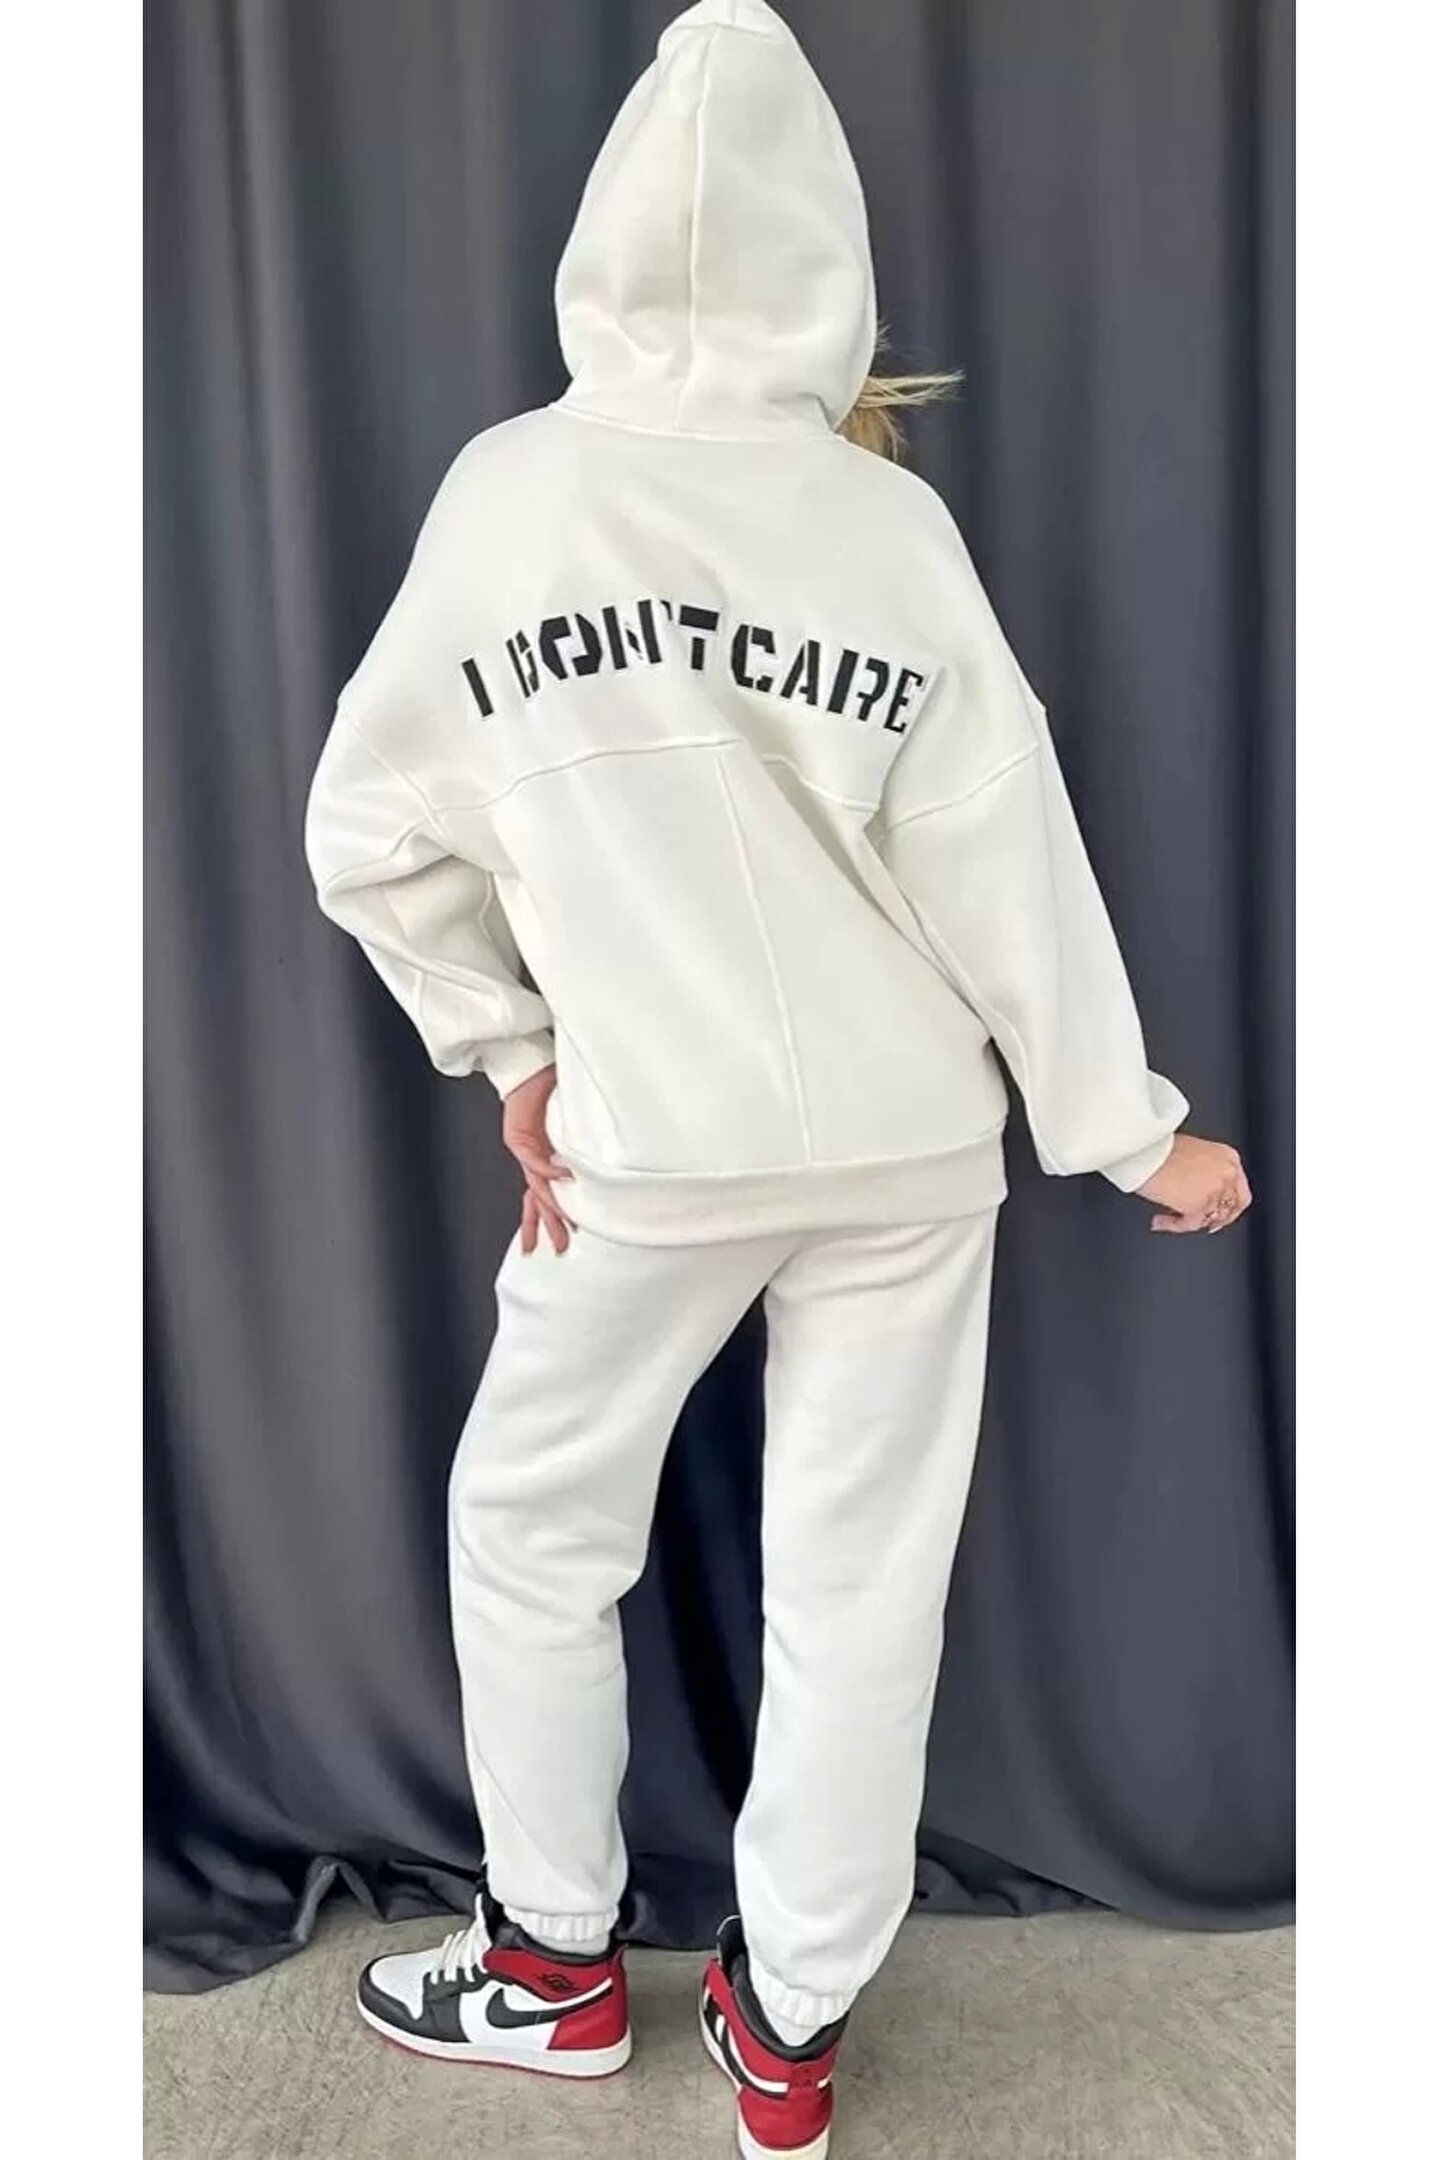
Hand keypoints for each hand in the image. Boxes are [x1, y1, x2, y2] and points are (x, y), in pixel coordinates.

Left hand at [501, 1064, 574, 1254]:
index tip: (570, 1236)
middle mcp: (535, 1159)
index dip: (557, 1215)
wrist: (530, 1067)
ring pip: (535, 1189)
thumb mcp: (576, 1123)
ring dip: (550, 1210)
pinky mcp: (516, 1140)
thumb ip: (586, 1145)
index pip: (551, 1192)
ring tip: (562, 1228)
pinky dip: (550, 1173)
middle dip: (551, 1226)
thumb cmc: (553, 1089)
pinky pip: (534, 1162)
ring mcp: (525, 1152)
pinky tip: (565, 1181)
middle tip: (561, 1248)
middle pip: (541, 1200)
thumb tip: (615, 1161)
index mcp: (548, 1157)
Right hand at [1139, 1133, 1251, 1234]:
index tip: (1216, 1215)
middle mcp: (1227, 1173)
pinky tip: (1160, 1221)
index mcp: (1227, 1157)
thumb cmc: (1157, 1147)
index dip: (1228, 1207)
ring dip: (1187, 1221)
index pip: (1239, 1189)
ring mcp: (1216, 1190)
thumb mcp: (1190, 1152)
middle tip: (1197, 1223)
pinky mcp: (1199, 1205)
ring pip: (1208, 1218)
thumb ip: (1202, 1170)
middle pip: (1229, 1208)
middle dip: (1212, 1219)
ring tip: (1166, 1219)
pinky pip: (1190, 1225)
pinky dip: (1173, 1226)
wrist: (1143, 1149)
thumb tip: (1196, 1188)